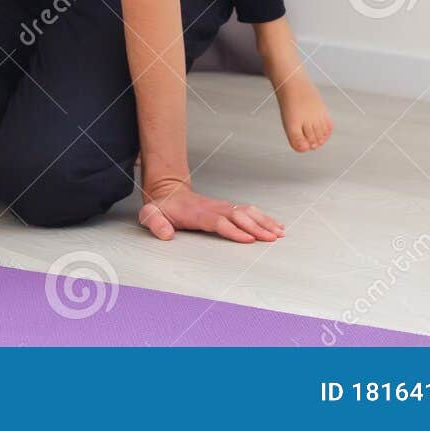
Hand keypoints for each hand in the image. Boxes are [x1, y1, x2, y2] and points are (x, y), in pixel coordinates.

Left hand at [137, 179, 284, 242]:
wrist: (167, 192)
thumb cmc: (161, 208)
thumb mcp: (150, 215)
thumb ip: (156, 224)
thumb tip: (166, 235)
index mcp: (197, 213)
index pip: (218, 221)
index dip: (233, 230)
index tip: (249, 239)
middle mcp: (213, 208)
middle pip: (238, 216)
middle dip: (256, 227)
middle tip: (272, 238)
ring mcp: (221, 207)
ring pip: (246, 212)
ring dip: (263, 222)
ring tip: (279, 233)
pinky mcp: (226, 209)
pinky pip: (248, 211)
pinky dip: (263, 218)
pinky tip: (274, 225)